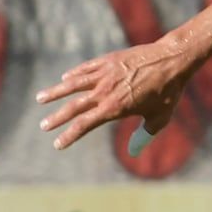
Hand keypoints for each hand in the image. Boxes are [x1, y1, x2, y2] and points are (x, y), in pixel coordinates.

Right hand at [36, 40, 194, 149]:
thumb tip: (133, 151)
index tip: (57, 144)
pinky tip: (65, 78)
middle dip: (57, 118)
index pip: (84, 125)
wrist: (171, 60)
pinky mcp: (108, 60)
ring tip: (40, 98)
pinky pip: (86, 69)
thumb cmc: (168, 92)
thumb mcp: (159, 119)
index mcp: (114, 108)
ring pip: (72, 84)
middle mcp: (105, 91)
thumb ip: (143, 136)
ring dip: (54, 92)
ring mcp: (104, 74)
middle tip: (43, 126)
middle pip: (73, 107)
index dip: (69, 136)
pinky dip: (74, 74)